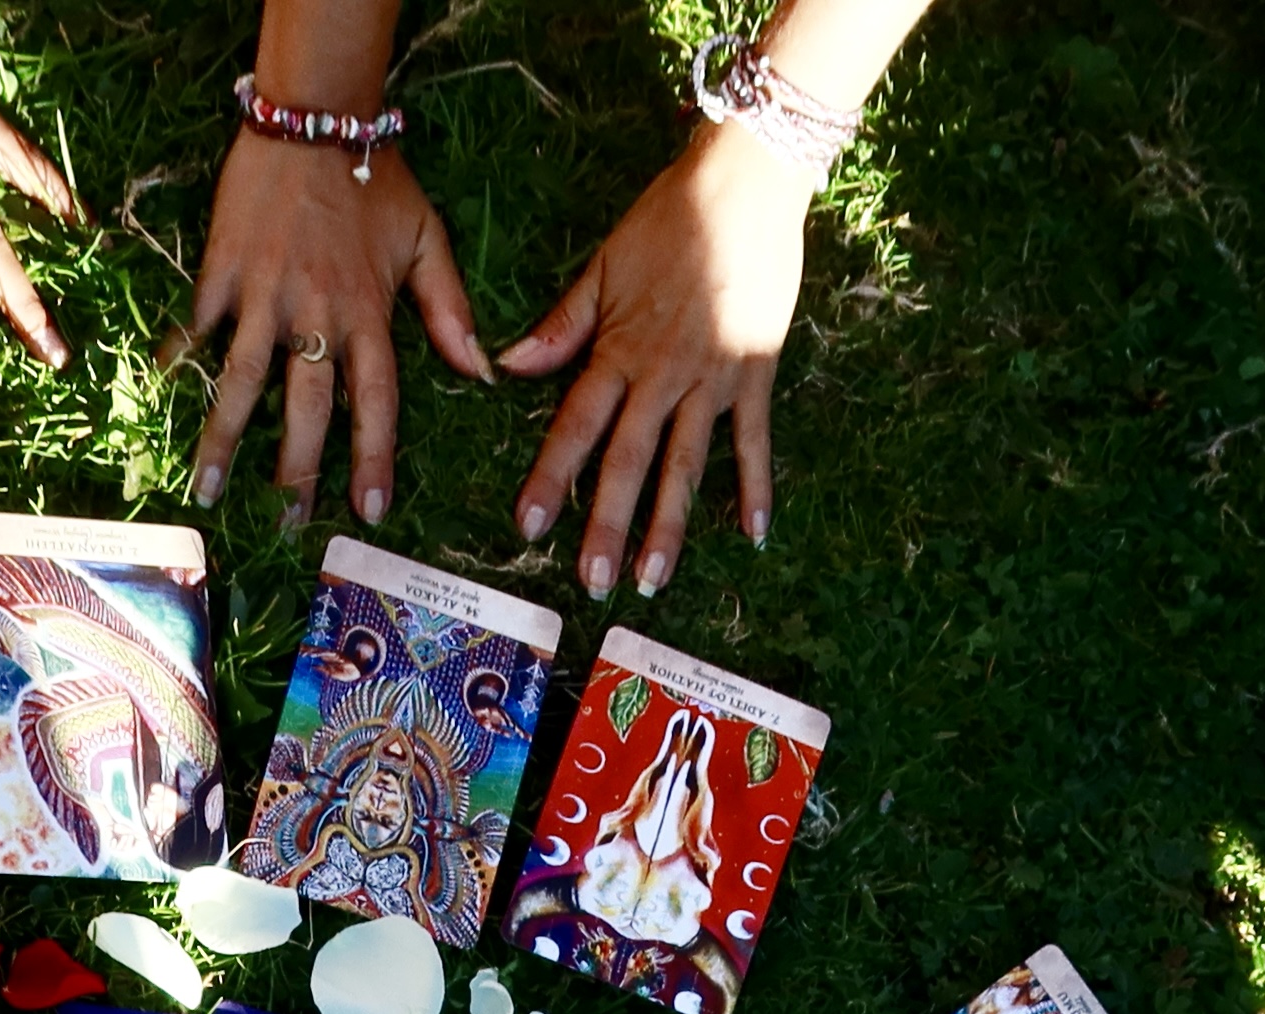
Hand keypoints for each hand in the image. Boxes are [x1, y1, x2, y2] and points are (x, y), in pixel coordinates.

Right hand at [184, 136, 488, 524]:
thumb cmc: (376, 176)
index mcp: (368, 312)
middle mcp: (315, 313)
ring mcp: (263, 295)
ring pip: (240, 382)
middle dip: (294, 471)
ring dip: (223, 439)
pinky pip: (198, 325)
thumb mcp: (426, 239)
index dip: (374, 459)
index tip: (369, 511)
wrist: (315, 115)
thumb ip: (449, 309)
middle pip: (303, 409)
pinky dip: (179, 357)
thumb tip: (481, 371)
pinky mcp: (223, 271)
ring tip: (207, 490)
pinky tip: (164, 391)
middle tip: (285, 522)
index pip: (375, 402)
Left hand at [498, 121, 812, 599]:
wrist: (746, 181)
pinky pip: (754, 438)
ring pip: (687, 463)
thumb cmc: (669, 218)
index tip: (529, 526)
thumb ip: (563, 324)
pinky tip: (754, 533)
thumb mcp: (605, 265)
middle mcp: (664, 374)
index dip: (553, 476)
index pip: (577, 424)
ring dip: (671, 524)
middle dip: (609, 524)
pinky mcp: (756, 370)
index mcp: (619, 349)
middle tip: (594, 581)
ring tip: (653, 578)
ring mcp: (714, 377)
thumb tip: (508, 365)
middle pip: (630, 461)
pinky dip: (756, 485)